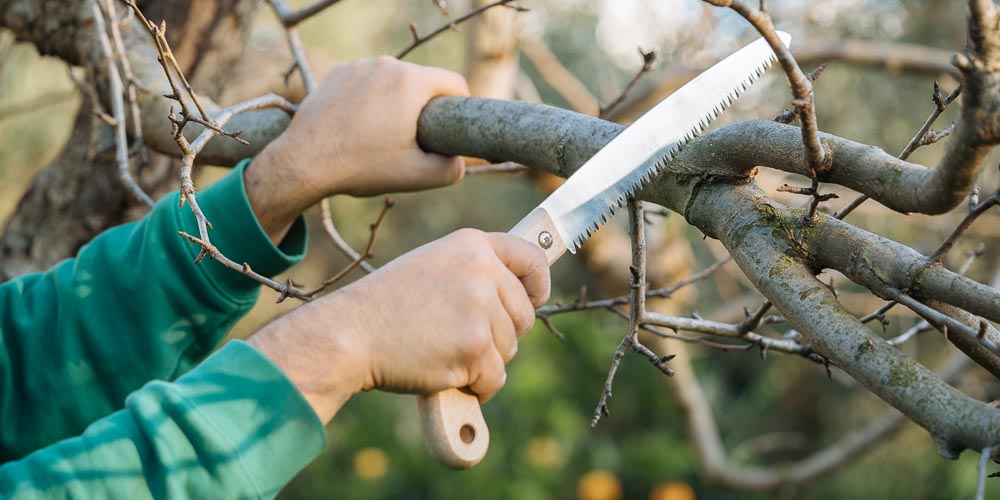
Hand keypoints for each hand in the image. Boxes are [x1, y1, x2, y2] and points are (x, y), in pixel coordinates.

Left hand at [245, 57, 469, 240]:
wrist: (304, 162)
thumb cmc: (362, 167)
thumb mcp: (417, 176)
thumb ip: (452, 170)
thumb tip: (459, 163)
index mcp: (411, 83)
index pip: (454, 82)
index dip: (460, 105)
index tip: (450, 127)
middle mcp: (386, 65)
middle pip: (423, 80)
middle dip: (424, 105)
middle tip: (413, 138)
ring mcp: (359, 66)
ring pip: (393, 79)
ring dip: (396, 100)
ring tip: (383, 133)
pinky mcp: (338, 72)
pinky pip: (367, 80)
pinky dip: (369, 97)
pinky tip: (360, 123)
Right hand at [247, 229, 550, 423]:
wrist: (349, 334)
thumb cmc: (386, 306)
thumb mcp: (433, 267)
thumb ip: (473, 272)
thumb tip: (521, 294)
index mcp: (472, 245)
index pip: (531, 258)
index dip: (539, 284)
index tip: (535, 298)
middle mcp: (482, 270)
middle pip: (524, 316)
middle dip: (500, 335)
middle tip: (458, 337)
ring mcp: (480, 309)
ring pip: (509, 350)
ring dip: (482, 362)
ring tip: (441, 351)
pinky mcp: (475, 347)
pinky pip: (495, 378)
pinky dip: (476, 388)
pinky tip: (445, 375)